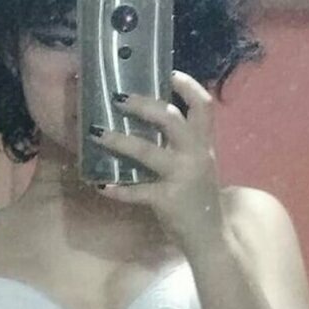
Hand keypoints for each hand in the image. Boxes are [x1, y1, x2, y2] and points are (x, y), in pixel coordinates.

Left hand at [89, 71, 225, 247]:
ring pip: (148, 150)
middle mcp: (196, 155)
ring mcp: (182, 177)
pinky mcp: (168, 200)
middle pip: (171, 118)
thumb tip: (150, 126)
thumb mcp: (199, 166)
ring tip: (96, 134)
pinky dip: (118, 188)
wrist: (212, 237)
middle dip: (143, 105)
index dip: (188, 86)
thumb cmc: (200, 199)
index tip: (168, 71)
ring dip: (119, 141)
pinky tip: (101, 185)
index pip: (204, 105)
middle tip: (118, 98)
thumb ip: (183, 146)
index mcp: (204, 144)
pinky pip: (137, 191)